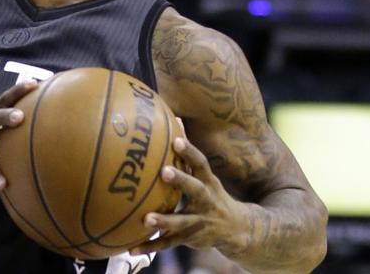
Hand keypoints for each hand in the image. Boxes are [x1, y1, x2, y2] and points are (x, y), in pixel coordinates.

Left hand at [129, 137, 248, 257]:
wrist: (238, 229)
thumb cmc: (211, 194)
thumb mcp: (206, 177)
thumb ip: (187, 159)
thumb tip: (171, 122)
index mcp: (209, 183)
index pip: (201, 164)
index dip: (190, 152)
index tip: (177, 140)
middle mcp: (207, 201)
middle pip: (196, 190)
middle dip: (182, 180)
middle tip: (165, 172)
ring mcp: (200, 222)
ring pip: (182, 222)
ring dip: (165, 221)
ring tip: (146, 220)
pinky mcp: (190, 238)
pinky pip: (169, 244)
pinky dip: (150, 246)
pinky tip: (131, 248)